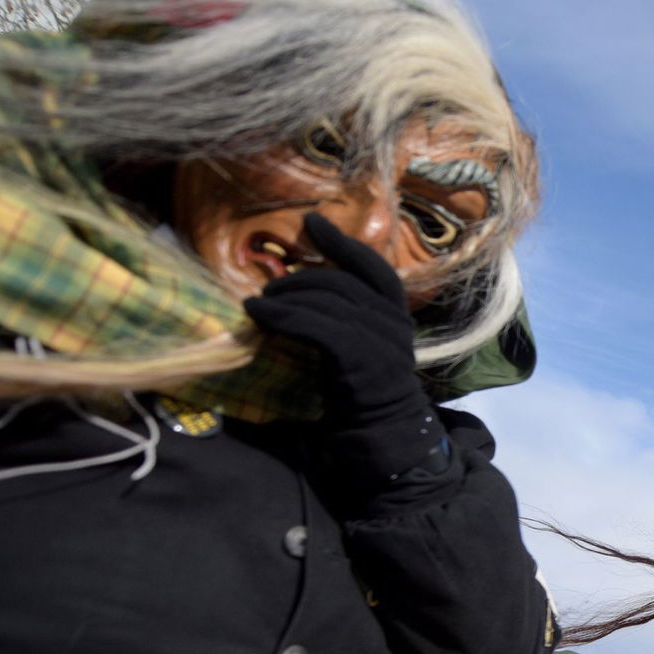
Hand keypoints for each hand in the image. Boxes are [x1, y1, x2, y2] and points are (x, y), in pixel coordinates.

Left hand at [244, 214, 442, 477]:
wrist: (381, 431)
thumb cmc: (362, 388)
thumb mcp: (361, 343)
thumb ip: (346, 314)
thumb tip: (301, 284)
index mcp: (396, 312)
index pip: (373, 266)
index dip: (341, 242)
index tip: (311, 223)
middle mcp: (394, 319)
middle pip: (340, 280)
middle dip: (299, 278)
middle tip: (268, 289)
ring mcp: (379, 337)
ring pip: (325, 299)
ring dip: (284, 297)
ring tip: (258, 304)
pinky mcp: (359, 354)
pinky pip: (314, 324)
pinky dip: (281, 316)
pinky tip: (257, 315)